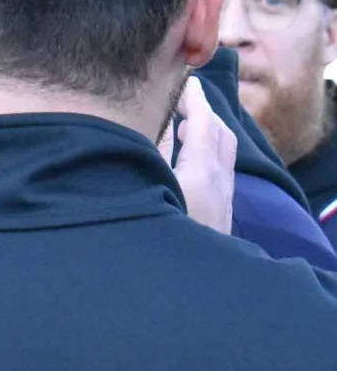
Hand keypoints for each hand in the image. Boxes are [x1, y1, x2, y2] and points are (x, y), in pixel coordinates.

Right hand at [157, 76, 235, 233]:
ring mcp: (222, 201)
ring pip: (223, 154)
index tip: (181, 78)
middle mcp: (218, 183)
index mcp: (201, 173)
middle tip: (181, 95)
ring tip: (184, 123)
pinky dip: (206, 152)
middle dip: (203, 111)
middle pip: (219, 135)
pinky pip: (219, 170)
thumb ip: (148, 155)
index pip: (202, 123)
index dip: (193, 99)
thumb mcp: (149, 189)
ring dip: (207, 132)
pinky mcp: (219, 216)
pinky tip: (186, 161)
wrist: (191, 292)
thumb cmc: (161, 239)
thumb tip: (147, 122)